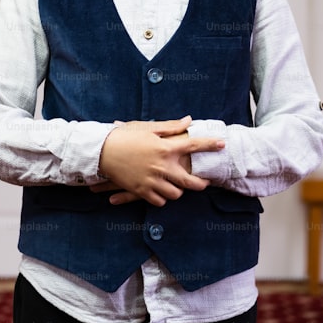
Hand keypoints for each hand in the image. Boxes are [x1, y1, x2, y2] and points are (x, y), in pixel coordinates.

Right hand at [94, 116, 223, 206]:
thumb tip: (188, 121)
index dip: (210, 144)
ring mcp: (151, 180)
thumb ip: (171, 127)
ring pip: (175, 193)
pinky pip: (159, 201)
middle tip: (204, 182)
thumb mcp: (148, 128)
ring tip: (178, 185)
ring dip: (179, 190)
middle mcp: (161, 166)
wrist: (100, 151)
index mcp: (165, 147)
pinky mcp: (141, 191)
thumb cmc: (124, 136)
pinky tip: (162, 191)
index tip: (222, 144)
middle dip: (201, 183)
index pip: (193, 145)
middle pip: (190, 181)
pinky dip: (162, 198)